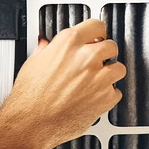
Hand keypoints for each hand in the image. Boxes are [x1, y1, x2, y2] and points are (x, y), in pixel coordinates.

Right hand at [1, 19, 125, 148]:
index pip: (96, 26)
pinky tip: (96, 97)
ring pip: (119, 68)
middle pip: (111, 46)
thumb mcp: (33, 63)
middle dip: (105, 53)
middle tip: (98, 60)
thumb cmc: (29, 97)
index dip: (97, 32)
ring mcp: (98, 78)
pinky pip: (116, 93)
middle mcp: (86, 58)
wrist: (31, 123)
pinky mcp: (105, 99)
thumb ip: (45, 51)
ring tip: (98, 80)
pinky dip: (108, 95)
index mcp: (68, 44)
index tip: (96, 37)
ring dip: (111, 73)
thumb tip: (47, 46)